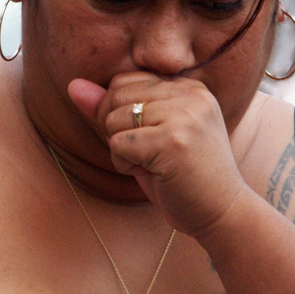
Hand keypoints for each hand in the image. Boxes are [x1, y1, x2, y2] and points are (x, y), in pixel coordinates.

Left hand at [68, 72, 248, 239]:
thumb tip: (73, 86)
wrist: (222, 212)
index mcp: (189, 87)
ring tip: (152, 163)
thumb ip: (112, 108)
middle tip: (146, 154)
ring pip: (114, 119)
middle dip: (115, 129)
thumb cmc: (182, 177)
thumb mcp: (146, 136)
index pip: (125, 81)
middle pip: (116, 95)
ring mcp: (184, 115)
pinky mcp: (173, 140)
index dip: (118, 113)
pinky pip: (118, 144)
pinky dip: (124, 164)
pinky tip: (152, 173)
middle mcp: (190, 93)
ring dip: (120, 149)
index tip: (145, 138)